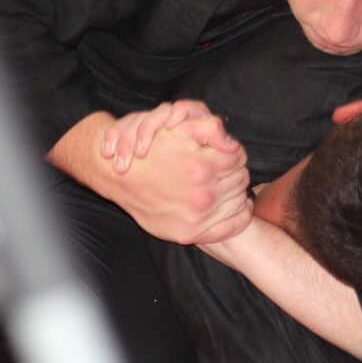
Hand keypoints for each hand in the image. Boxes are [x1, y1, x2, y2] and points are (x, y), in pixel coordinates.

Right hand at [102, 107, 251, 243]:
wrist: (120, 178)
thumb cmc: (150, 150)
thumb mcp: (177, 129)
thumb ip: (209, 128)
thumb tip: (232, 143)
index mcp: (203, 167)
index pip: (239, 156)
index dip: (233, 151)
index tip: (226, 153)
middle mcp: (203, 194)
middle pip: (241, 178)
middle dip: (235, 170)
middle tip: (225, 168)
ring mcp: (198, 217)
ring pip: (239, 200)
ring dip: (236, 190)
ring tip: (226, 184)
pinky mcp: (191, 233)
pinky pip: (232, 226)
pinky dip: (240, 216)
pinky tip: (238, 207)